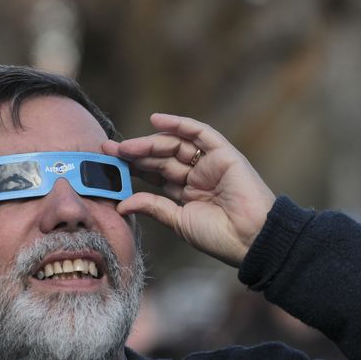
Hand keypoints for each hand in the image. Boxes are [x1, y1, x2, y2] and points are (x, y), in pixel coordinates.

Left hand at [103, 114, 274, 266]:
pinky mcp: (224, 154)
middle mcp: (197, 176)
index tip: (109, 163)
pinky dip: (179, 124)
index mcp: (186, 194)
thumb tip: (122, 204)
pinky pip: (200, 133)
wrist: (252, 239)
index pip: (154, 174)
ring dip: (149, 142)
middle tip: (109, 150)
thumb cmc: (219, 237)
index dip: (132, 167)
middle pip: (161, 157)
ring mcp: (210, 163)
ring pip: (175, 145)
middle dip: (135, 152)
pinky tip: (156, 120)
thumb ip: (153, 207)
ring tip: (126, 146)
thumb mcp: (178, 222)